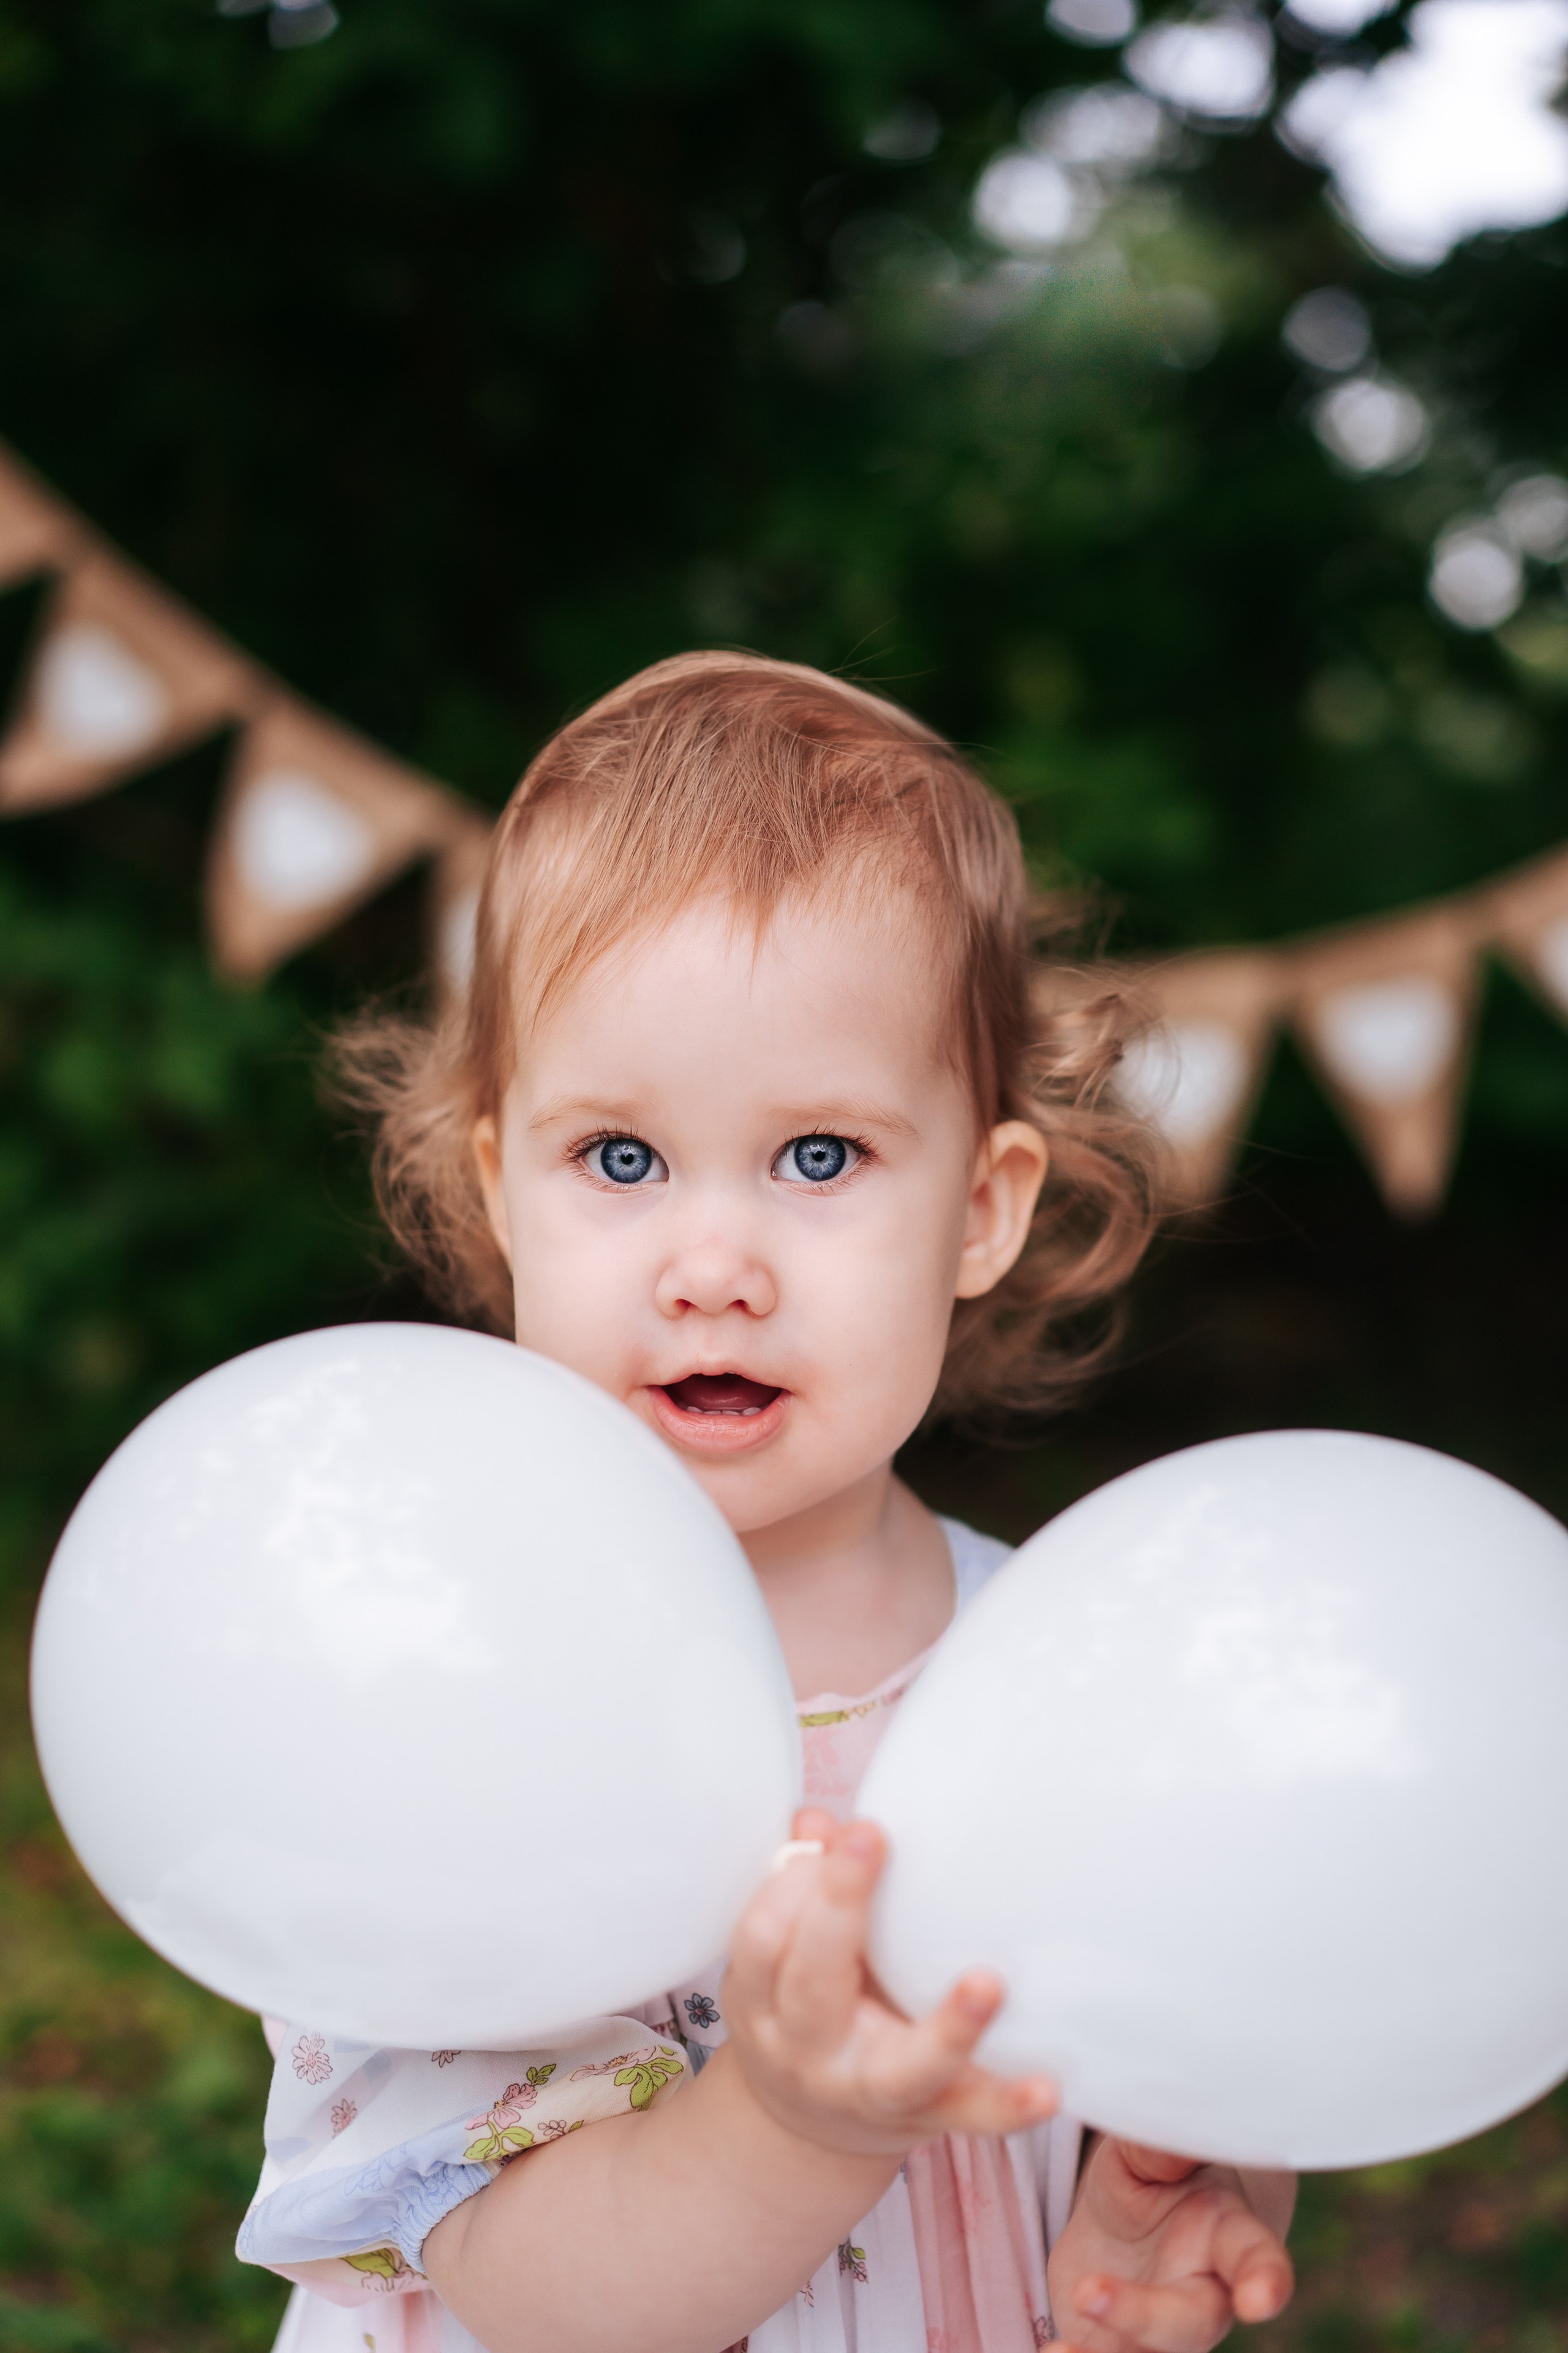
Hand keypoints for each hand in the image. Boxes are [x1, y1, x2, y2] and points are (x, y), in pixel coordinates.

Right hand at [721, 1807, 1057, 2157]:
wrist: (805, 2128)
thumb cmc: (802, 2009)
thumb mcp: (779, 1957)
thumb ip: (799, 1884)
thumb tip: (817, 1821)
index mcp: (764, 2000)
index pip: (762, 1941)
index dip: (791, 1884)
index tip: (845, 1831)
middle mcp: (806, 2049)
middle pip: (814, 1984)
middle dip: (839, 1907)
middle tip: (870, 1839)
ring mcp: (867, 2091)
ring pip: (903, 2067)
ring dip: (949, 2028)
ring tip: (987, 1983)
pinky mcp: (925, 2118)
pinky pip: (968, 2117)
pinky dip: (1007, 2105)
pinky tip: (1046, 2087)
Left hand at [1049, 2140, 1293, 2352]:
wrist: (1123, 2223)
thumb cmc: (1147, 2175)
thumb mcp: (1144, 2152)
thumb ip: (1159, 2151)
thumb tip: (1171, 2137)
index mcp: (1225, 2234)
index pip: (1257, 2259)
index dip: (1266, 2281)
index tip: (1260, 2300)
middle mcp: (1203, 2295)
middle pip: (1191, 2323)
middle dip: (1144, 2316)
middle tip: (1088, 2292)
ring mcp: (1166, 2336)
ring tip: (1058, 2351)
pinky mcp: (1123, 2351)